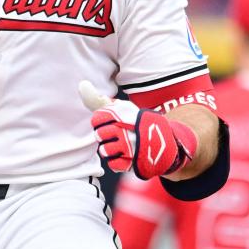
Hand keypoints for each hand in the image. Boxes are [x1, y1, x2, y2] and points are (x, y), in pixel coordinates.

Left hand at [78, 81, 197, 179]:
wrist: (165, 141)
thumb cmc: (137, 122)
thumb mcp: (122, 108)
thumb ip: (100, 100)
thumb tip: (82, 84)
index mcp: (125, 114)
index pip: (98, 118)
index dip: (99, 121)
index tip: (106, 121)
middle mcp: (129, 129)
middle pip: (100, 135)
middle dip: (103, 135)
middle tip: (112, 134)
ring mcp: (133, 147)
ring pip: (105, 150)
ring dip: (108, 149)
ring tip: (117, 145)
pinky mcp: (135, 162)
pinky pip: (114, 164)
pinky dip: (115, 161)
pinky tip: (123, 154)